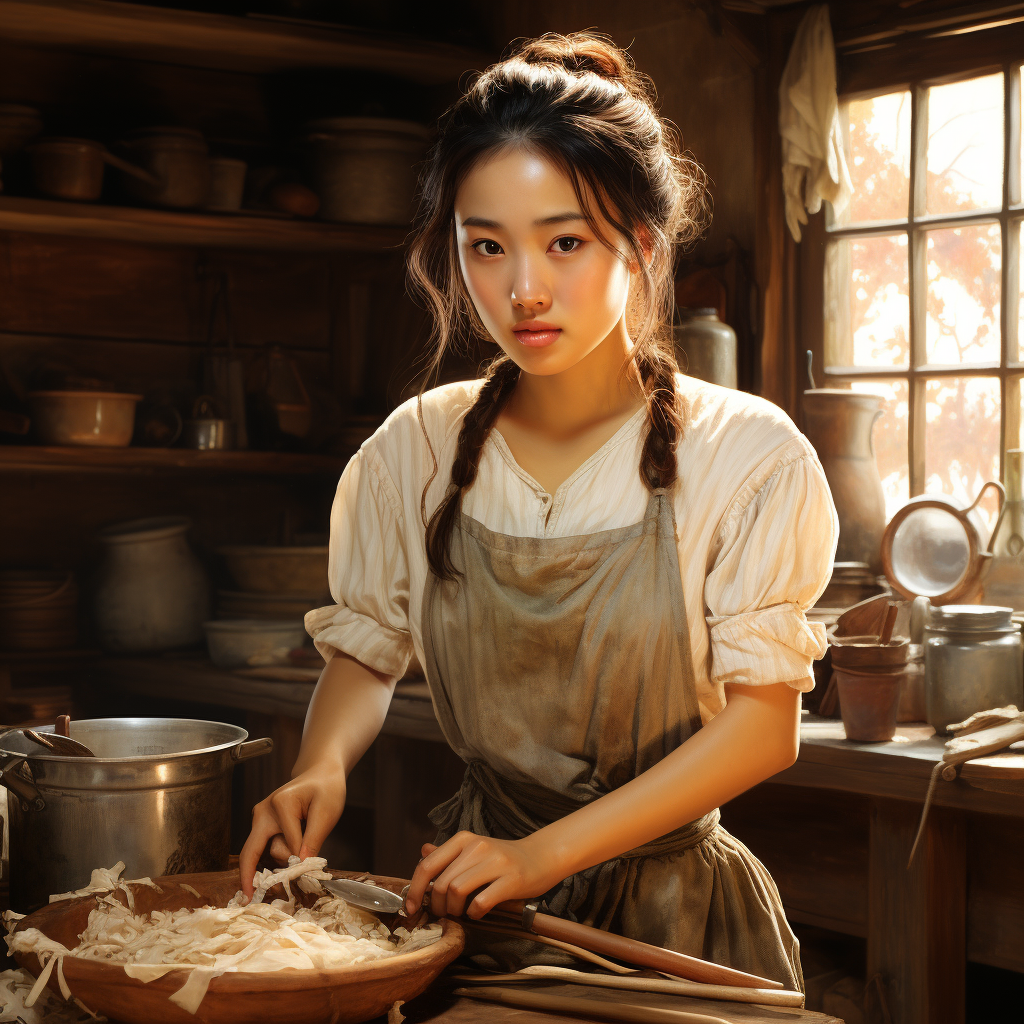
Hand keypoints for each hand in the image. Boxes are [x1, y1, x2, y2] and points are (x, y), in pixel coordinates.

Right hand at [238, 761, 345, 896]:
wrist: (320, 774)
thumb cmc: (326, 789)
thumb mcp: (327, 812)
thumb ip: (313, 839)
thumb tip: (300, 866)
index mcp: (281, 804)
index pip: (290, 844)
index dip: (302, 860)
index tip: (312, 871)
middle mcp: (263, 811)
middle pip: (252, 852)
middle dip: (251, 877)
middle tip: (250, 900)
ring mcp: (259, 818)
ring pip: (264, 852)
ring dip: (281, 860)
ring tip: (301, 851)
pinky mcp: (261, 825)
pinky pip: (263, 849)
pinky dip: (272, 860)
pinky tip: (274, 874)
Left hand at [404, 832, 562, 919]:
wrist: (540, 857)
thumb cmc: (503, 858)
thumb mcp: (474, 850)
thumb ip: (448, 854)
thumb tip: (423, 852)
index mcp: (464, 839)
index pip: (428, 865)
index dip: (415, 890)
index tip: (413, 908)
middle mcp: (477, 847)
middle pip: (441, 883)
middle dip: (437, 905)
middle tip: (445, 913)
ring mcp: (495, 862)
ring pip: (457, 891)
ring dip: (455, 910)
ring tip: (461, 912)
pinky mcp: (511, 880)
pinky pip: (481, 902)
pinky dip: (474, 913)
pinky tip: (478, 912)